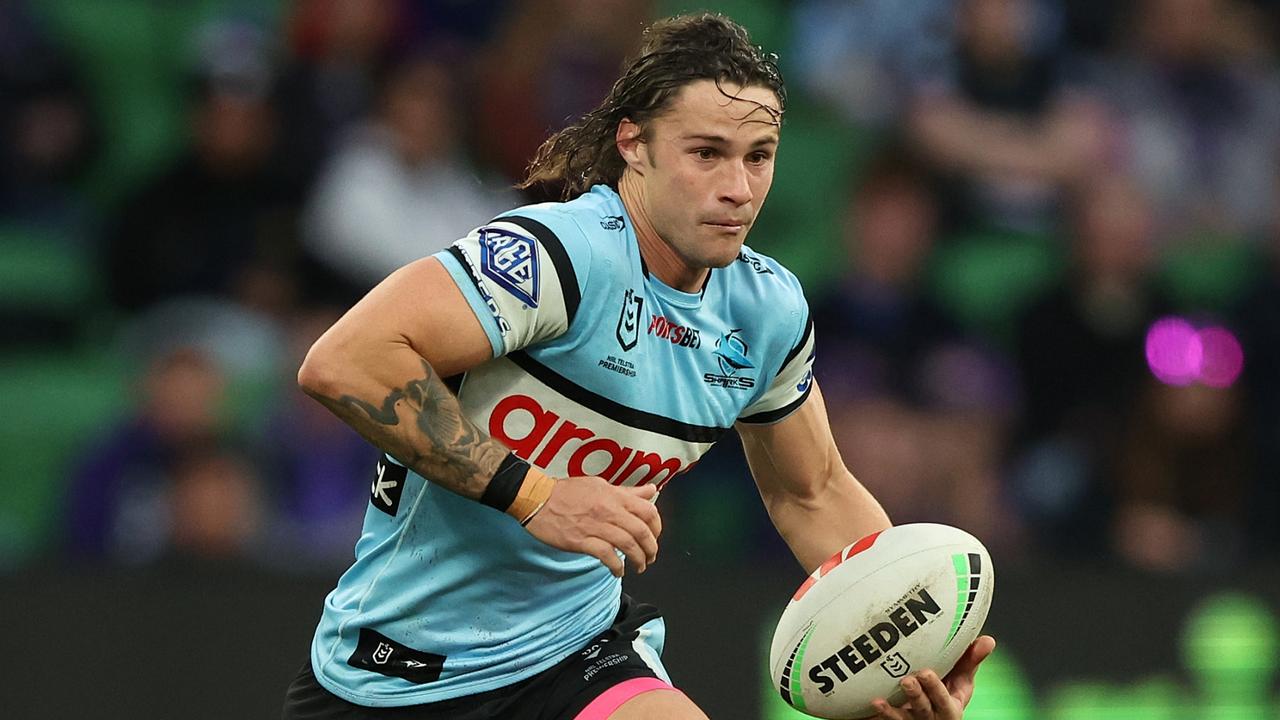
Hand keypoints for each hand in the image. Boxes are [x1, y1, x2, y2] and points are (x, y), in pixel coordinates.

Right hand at [523, 476, 661, 576]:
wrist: (537, 497)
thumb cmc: (565, 491)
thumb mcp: (599, 485)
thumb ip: (626, 492)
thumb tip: (650, 491)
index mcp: (614, 496)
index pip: (648, 511)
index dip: (657, 527)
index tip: (655, 537)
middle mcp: (608, 510)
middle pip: (641, 531)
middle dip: (651, 548)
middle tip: (650, 557)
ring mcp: (595, 526)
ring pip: (627, 545)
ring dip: (638, 560)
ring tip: (639, 567)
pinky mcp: (581, 540)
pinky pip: (606, 555)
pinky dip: (616, 566)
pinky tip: (618, 571)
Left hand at [871, 636, 995, 719]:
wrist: (931, 713)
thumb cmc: (945, 693)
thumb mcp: (961, 681)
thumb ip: (971, 661)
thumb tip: (988, 640)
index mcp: (950, 707)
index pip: (944, 700)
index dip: (935, 689)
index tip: (925, 673)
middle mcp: (932, 718)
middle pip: (924, 710)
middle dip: (916, 696)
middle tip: (907, 680)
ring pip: (904, 719)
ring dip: (893, 711)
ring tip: (880, 700)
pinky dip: (879, 716)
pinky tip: (870, 706)